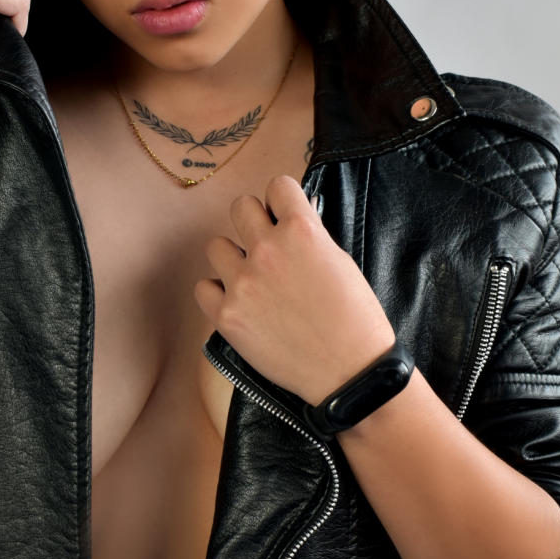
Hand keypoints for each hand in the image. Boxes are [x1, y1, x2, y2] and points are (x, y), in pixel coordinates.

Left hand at [194, 174, 397, 404]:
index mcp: (302, 231)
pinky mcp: (227, 316)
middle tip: (266, 245)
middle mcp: (267, 251)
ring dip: (232, 258)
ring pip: (216, 246)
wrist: (349, 372)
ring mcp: (243, 284)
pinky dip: (218, 293)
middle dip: (254, 222)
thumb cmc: (356, 320)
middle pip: (240, 207)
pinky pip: (203, 287)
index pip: (277, 186)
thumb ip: (310, 237)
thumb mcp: (341, 262)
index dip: (282, 201)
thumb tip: (287, 223)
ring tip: (252, 278)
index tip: (284, 215)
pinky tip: (238, 302)